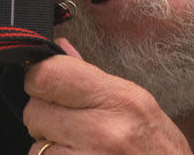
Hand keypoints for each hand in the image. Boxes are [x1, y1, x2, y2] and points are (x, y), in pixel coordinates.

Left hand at [23, 38, 192, 154]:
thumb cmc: (159, 151)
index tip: (45, 87)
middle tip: (67, 126)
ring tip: (79, 150)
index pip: (48, 74)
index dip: (38, 79)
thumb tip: (59, 49)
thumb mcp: (137, 106)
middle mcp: (105, 130)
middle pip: (34, 110)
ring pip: (35, 145)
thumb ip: (92, 77)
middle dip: (43, 118)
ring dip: (49, 148)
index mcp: (119, 98)